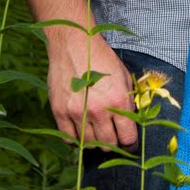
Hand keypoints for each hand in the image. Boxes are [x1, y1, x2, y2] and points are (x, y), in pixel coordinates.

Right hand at [47, 29, 136, 148]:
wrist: (74, 43)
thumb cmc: (102, 58)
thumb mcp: (124, 77)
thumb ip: (128, 101)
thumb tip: (130, 122)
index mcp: (118, 101)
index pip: (127, 137)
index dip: (130, 145)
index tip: (129, 146)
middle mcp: (98, 110)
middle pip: (108, 144)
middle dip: (114, 144)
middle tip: (114, 139)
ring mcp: (76, 113)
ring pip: (89, 143)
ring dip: (95, 143)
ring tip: (98, 134)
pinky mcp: (59, 111)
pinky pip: (69, 138)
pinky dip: (76, 139)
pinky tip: (81, 132)